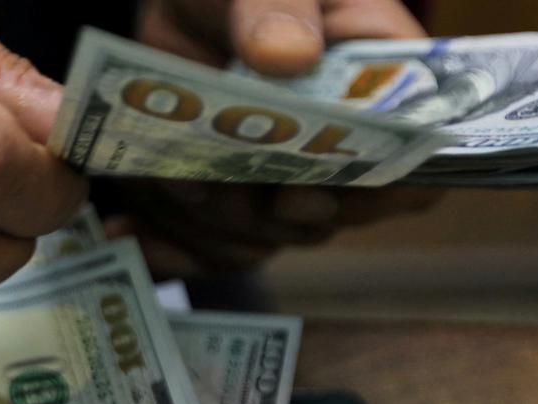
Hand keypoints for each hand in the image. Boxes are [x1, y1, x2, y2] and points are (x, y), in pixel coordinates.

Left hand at [110, 0, 433, 278]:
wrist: (189, 5)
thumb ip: (278, 6)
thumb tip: (288, 55)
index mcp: (380, 85)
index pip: (407, 161)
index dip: (371, 192)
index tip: (310, 190)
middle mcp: (341, 145)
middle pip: (327, 216)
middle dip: (268, 212)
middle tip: (222, 188)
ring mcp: (284, 178)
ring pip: (262, 237)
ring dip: (211, 223)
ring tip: (169, 183)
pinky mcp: (231, 197)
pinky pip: (210, 245)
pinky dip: (169, 244)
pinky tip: (129, 230)